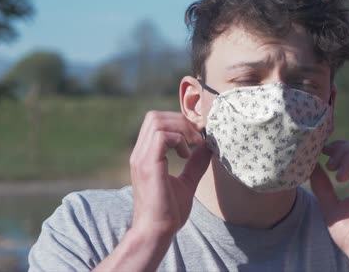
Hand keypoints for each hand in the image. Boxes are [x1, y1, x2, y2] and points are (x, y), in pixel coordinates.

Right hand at [129, 111, 211, 237]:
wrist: (156, 232)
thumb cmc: (169, 212)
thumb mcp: (187, 182)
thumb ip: (195, 164)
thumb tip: (208, 147)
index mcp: (146, 155)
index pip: (156, 121)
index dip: (179, 121)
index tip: (197, 135)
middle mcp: (140, 153)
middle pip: (154, 116)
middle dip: (180, 120)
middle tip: (196, 137)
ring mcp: (141, 158)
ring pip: (157, 121)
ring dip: (180, 128)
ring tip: (192, 144)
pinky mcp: (148, 165)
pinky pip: (161, 136)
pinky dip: (177, 138)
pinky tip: (185, 154)